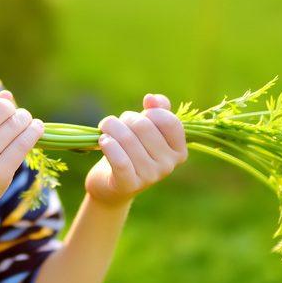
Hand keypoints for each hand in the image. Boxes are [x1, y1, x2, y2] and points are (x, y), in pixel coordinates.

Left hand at [85, 93, 187, 207]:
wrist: (110, 184)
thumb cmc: (131, 151)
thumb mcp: (146, 130)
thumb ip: (156, 110)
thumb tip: (152, 98)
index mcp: (178, 151)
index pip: (169, 121)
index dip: (151, 112)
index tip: (139, 115)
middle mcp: (168, 165)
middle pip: (145, 127)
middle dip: (125, 119)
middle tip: (114, 124)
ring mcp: (150, 176)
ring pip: (128, 140)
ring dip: (111, 128)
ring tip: (104, 131)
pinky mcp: (129, 184)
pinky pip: (120, 160)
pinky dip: (108, 145)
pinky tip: (103, 140)